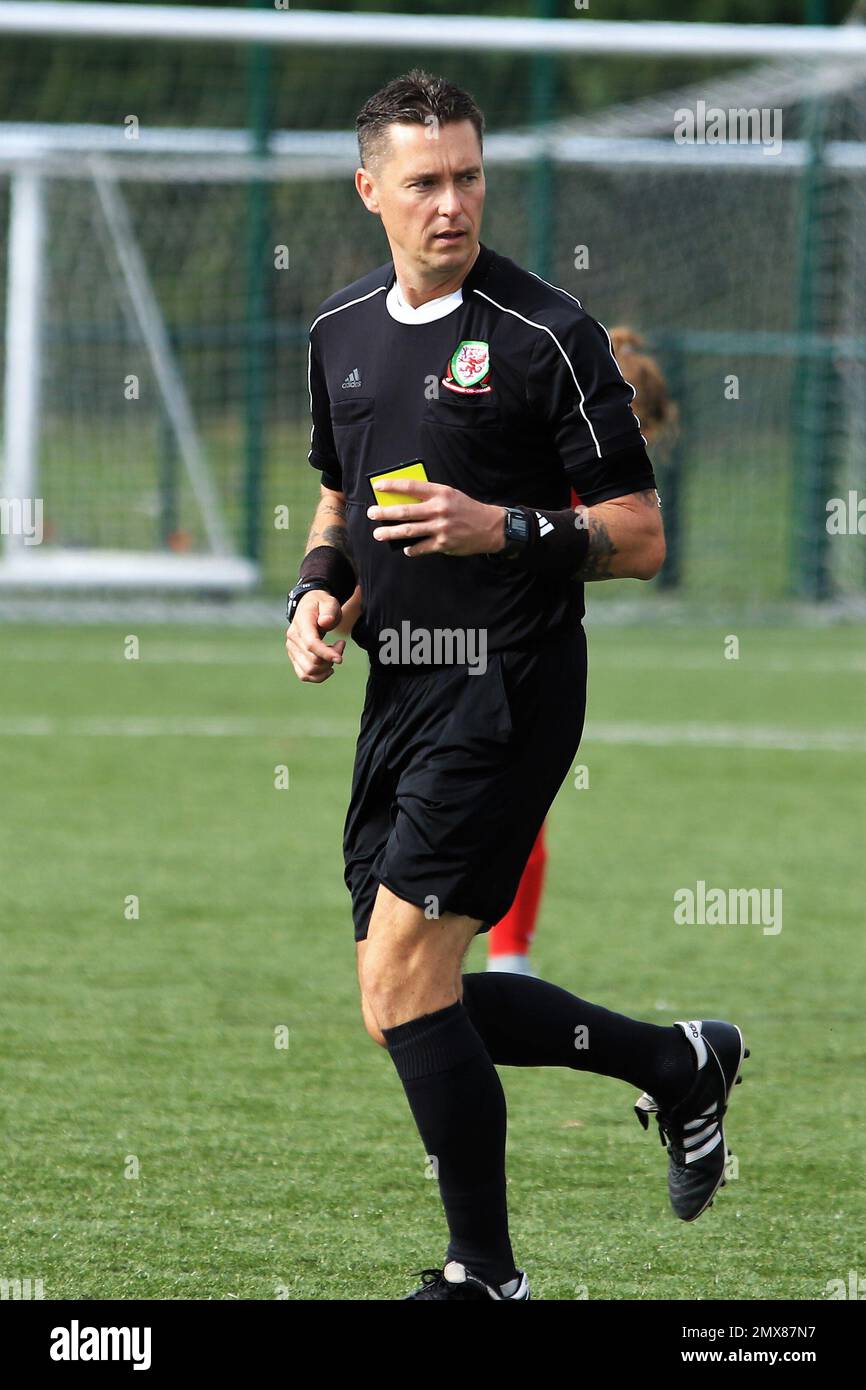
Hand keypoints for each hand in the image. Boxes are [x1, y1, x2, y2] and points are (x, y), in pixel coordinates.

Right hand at [285, 590, 345, 682]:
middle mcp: (292, 638)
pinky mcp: (295, 657)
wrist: (309, 606)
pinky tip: (329, 667)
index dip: (326, 654)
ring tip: (335, 655)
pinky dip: (318, 676)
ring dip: (326, 668)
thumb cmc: (321, 604)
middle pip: (312, 660)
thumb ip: (329, 611)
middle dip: (331, 658)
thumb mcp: (328, 602)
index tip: (340, 659)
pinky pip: (304, 675)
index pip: (311, 644)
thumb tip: (325, 622)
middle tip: (341, 645)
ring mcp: (292, 649)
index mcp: (301, 623)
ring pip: (308, 671)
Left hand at [367, 478, 503, 557]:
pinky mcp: (443, 544)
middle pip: (406, 511)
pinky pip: (421, 547)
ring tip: (378, 534)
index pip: (411, 486)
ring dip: (390, 533)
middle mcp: (439, 509)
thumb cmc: (466, 509)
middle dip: (385, 513)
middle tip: (372, 513)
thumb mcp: (450, 495)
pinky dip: (412, 549)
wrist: (490, 527)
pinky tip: (406, 549)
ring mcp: (441, 528)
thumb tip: (404, 501)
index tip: (378, 486)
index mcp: (440, 493)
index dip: (393, 485)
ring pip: (409, 531)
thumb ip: (430, 497)